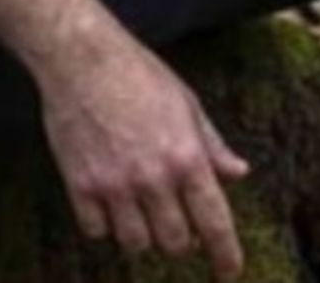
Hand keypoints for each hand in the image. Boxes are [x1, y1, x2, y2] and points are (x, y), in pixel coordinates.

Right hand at [38, 34, 250, 276]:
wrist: (83, 58)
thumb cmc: (139, 73)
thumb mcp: (186, 102)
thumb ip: (212, 143)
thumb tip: (238, 172)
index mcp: (186, 157)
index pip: (214, 221)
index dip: (225, 254)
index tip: (229, 271)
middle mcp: (153, 179)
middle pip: (174, 243)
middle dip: (180, 240)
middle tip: (177, 224)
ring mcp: (115, 186)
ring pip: (135, 244)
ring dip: (142, 234)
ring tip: (139, 208)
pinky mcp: (81, 186)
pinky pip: (97, 232)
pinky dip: (104, 225)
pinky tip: (107, 201)